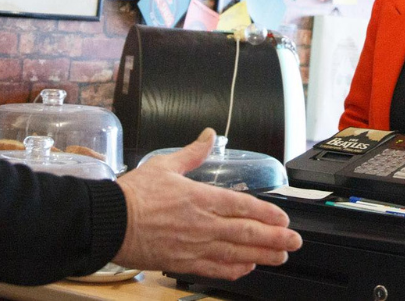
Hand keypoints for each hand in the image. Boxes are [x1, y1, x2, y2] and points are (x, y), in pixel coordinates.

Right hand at [113, 128, 301, 279]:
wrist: (110, 221)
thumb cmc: (134, 194)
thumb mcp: (165, 164)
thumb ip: (193, 152)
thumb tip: (208, 134)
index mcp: (200, 197)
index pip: (243, 206)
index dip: (267, 214)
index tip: (284, 219)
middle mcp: (202, 224)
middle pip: (246, 233)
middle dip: (274, 238)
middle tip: (294, 242)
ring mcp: (193, 246)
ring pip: (235, 253)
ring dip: (261, 256)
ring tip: (280, 257)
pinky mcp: (182, 263)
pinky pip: (214, 269)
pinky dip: (233, 270)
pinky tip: (246, 268)